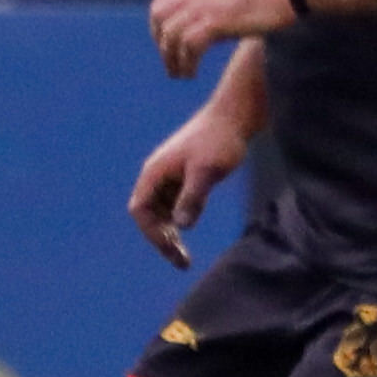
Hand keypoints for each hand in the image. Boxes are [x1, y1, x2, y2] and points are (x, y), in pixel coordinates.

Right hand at [126, 113, 252, 268]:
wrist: (235, 115)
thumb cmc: (220, 140)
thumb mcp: (207, 171)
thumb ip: (192, 199)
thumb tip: (180, 228)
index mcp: (154, 172)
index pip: (141, 211)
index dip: (152, 233)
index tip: (173, 248)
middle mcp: (157, 174)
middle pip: (148, 214)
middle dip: (161, 239)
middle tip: (181, 262)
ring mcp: (170, 174)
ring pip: (160, 211)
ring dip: (169, 232)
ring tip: (184, 253)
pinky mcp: (184, 174)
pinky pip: (173, 203)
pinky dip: (178, 219)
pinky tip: (189, 226)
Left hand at [148, 0, 296, 79]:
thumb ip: (210, 0)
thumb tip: (201, 27)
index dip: (158, 22)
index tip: (165, 39)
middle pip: (160, 19)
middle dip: (161, 42)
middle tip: (171, 61)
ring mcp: (202, 6)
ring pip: (171, 37)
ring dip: (172, 59)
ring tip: (181, 74)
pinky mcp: (214, 22)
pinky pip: (188, 48)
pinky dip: (187, 63)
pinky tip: (192, 73)